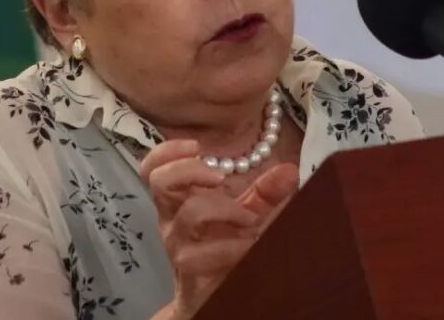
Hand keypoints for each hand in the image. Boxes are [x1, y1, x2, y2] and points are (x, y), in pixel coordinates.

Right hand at [141, 140, 297, 318]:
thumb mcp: (247, 215)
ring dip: (228, 209)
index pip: (153, 169)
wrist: (216, 297)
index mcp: (178, 201)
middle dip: (191, 170)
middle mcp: (171, 219)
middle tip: (220, 177)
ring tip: (250, 220)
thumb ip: (266, 193)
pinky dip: (235, 245)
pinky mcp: (189, 269)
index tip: (198, 146)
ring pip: (191, 213)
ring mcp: (177, 244)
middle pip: (159, 181)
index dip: (168, 151)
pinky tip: (251, 245)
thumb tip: (289, 170)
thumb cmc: (226, 249)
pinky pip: (205, 252)